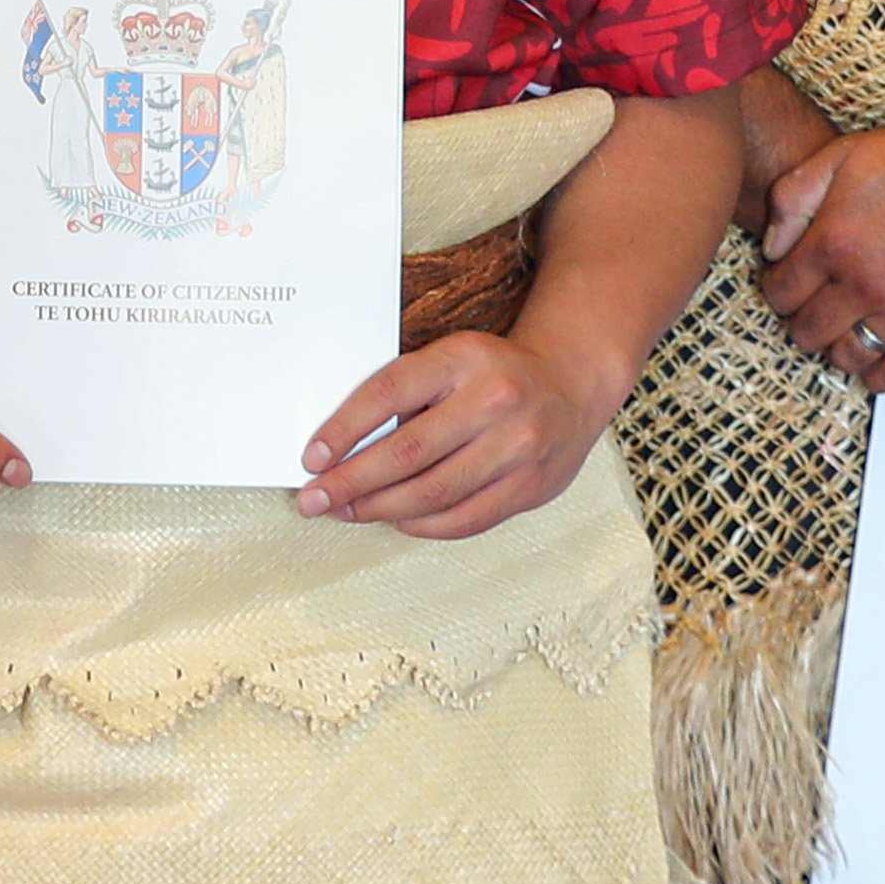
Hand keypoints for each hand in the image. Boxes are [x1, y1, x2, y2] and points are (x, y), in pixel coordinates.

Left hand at [296, 320, 614, 535]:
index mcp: (462, 360)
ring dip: (379, 509)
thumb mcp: (450, 358)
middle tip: (315, 499)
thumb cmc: (495, 372)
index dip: (343, 430)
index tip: (312, 457)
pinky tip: (395, 519)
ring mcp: (517, 449)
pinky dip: (422, 525)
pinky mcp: (530, 487)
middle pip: (406, 453)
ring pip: (433, 493)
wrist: (571, 383)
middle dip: (351, 482)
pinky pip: (464, 519)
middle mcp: (493, 403)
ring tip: (347, 511)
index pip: (388, 394)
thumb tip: (342, 447)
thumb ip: (407, 392)